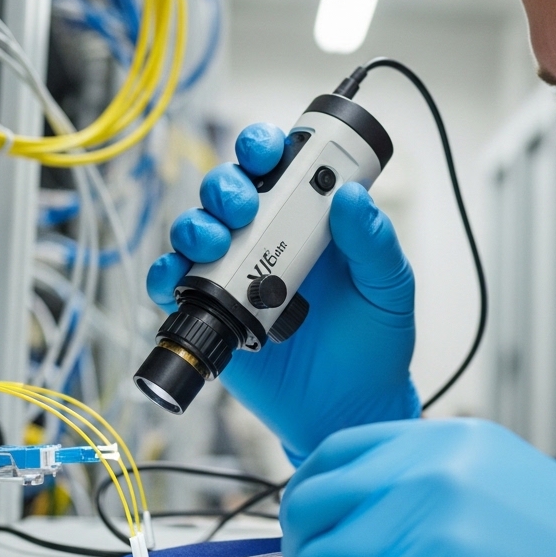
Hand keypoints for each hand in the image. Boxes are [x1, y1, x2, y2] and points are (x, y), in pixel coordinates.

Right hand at [147, 123, 420, 461]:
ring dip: (196, 224)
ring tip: (215, 239)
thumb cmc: (374, 342)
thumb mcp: (389, 287)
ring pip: (196, 230)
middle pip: (228, 192)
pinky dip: (166, 274)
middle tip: (243, 205)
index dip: (263, 148)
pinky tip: (179, 276)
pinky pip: (174, 286)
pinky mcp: (210, 314)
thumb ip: (374, 242)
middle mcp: (265, 240)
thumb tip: (352, 196)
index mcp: (307, 221)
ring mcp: (234, 275)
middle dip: (226, 185)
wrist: (350, 408)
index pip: (277, 169)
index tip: (269, 150)